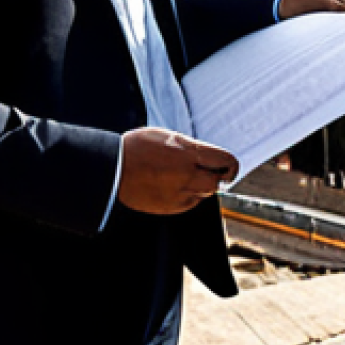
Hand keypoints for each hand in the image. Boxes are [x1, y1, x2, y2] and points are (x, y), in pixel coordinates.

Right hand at [117, 128, 238, 214]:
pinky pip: (188, 204)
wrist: (113, 167)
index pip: (225, 161)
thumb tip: (206, 157)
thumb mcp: (167, 137)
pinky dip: (186, 196)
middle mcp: (187, 174)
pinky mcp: (170, 208)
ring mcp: (179, 194)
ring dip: (199, 186)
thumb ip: (190, 148)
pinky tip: (170, 185)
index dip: (231, 166)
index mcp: (188, 152)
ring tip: (180, 176)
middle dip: (214, 177)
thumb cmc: (137, 147)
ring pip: (203, 194)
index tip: (228, 168)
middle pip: (216, 182)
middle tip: (204, 171)